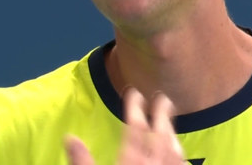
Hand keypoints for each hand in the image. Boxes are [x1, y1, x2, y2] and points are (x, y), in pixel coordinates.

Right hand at [65, 89, 183, 164]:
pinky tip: (182, 156)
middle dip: (161, 115)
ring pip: (173, 152)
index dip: (135, 108)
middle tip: (163, 97)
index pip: (134, 129)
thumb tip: (69, 137)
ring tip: (171, 124)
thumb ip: (82, 160)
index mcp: (129, 162)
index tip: (135, 93)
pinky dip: (181, 159)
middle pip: (159, 137)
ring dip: (172, 135)